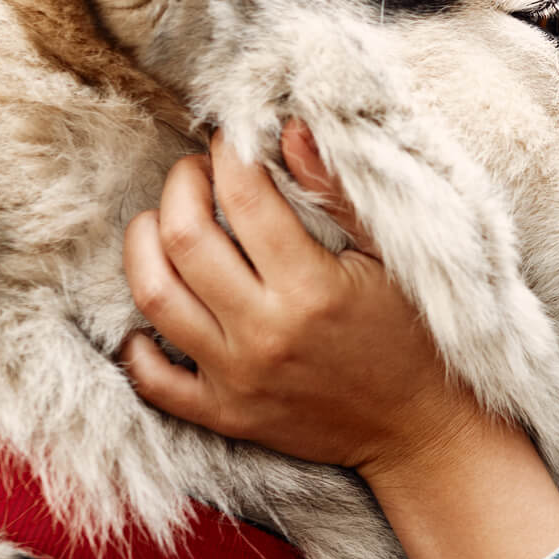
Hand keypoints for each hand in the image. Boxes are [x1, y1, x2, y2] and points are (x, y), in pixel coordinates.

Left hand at [120, 122, 558, 558]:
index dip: (230, 153)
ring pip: (153, 297)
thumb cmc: (414, 334)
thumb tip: (289, 130)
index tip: (234, 139)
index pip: (245, 198)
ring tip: (163, 222)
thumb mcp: (392, 256)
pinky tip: (158, 307)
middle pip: (183, 238)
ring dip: (144, 244)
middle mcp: (265, 332)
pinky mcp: (224, 415)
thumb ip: (337, 193)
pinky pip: (152, 379)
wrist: (421, 429)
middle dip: (180, 186)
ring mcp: (237, 377)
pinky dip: (138, 342)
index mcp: (312, 287)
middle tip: (196, 172)